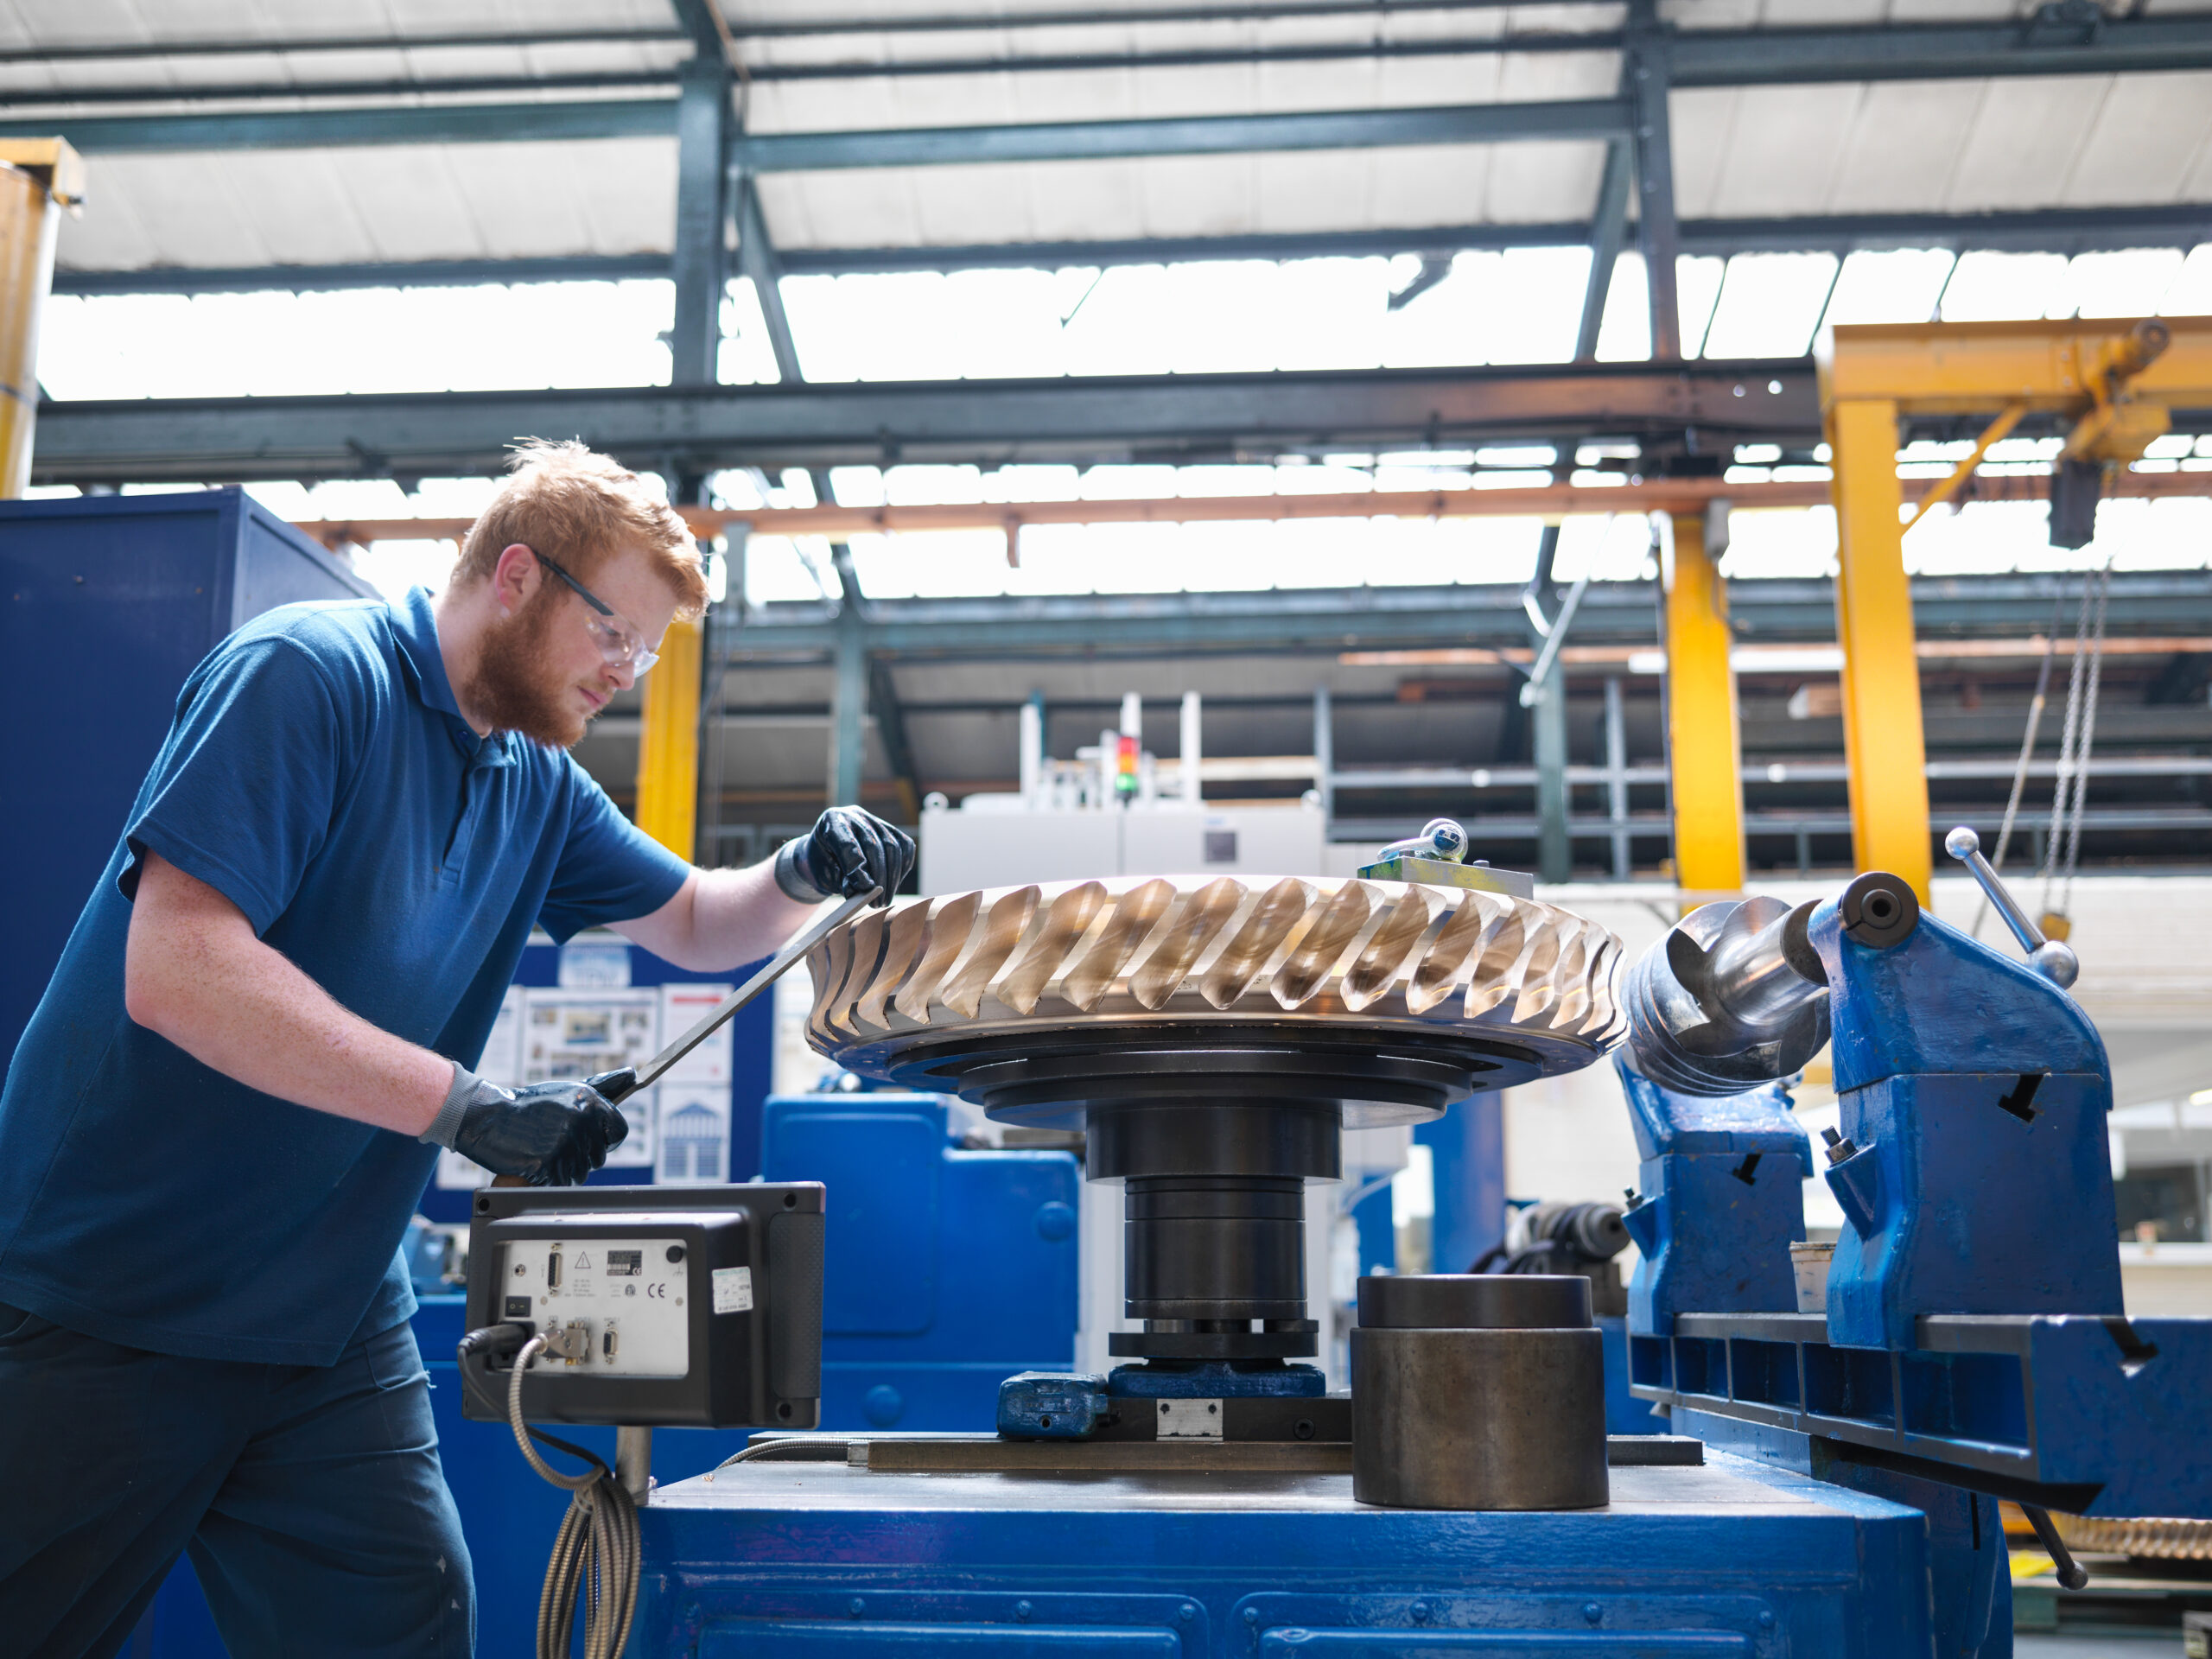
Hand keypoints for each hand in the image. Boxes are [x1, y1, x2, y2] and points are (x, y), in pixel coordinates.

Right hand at [449, 1077, 628, 1185]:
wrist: (487, 1116)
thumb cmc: (528, 1106)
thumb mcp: (567, 1090)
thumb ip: (602, 1086)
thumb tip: (631, 1074)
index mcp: (590, 1101)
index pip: (620, 1131)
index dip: (606, 1140)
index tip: (591, 1141)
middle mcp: (582, 1121)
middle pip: (599, 1157)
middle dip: (581, 1156)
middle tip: (554, 1142)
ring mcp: (566, 1143)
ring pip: (580, 1173)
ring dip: (563, 1169)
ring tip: (542, 1149)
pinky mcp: (548, 1163)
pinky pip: (560, 1183)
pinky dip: (548, 1179)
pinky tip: (533, 1161)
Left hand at [787, 806, 914, 907]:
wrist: (827, 854)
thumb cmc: (825, 866)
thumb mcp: (826, 875)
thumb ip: (843, 880)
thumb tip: (865, 889)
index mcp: (832, 821)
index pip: (847, 843)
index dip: (857, 867)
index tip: (866, 888)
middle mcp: (854, 815)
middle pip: (873, 845)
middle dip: (878, 877)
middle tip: (878, 902)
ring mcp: (874, 820)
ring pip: (892, 846)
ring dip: (892, 877)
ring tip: (885, 899)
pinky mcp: (890, 829)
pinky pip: (904, 846)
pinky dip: (903, 867)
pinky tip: (894, 884)